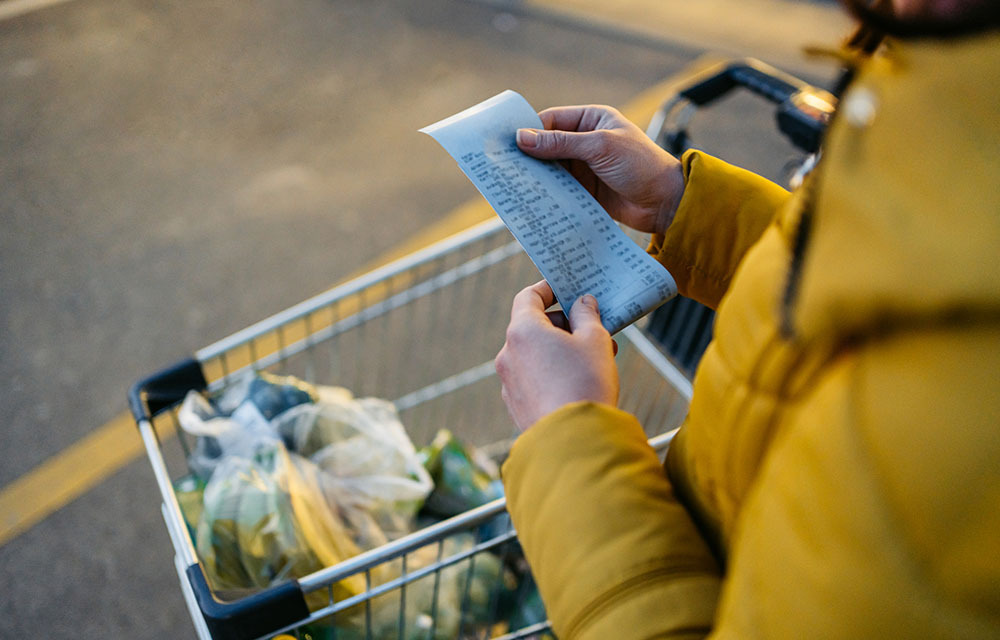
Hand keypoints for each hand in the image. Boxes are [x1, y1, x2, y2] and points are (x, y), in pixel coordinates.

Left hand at [495, 281, 618, 431]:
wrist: (573, 443)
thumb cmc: (585, 385)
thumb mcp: (595, 341)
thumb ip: (587, 315)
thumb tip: (583, 303)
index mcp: (522, 331)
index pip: (528, 297)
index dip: (548, 289)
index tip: (566, 289)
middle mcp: (508, 354)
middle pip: (532, 327)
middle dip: (563, 325)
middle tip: (593, 330)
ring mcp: (508, 382)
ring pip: (534, 355)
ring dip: (560, 350)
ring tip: (594, 360)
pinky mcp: (515, 406)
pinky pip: (533, 379)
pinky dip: (552, 373)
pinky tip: (578, 383)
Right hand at [516, 105, 684, 234]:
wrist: (666, 203)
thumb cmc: (641, 165)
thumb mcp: (599, 147)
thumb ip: (560, 143)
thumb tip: (523, 138)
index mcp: (592, 120)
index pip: (552, 121)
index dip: (530, 131)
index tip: (507, 143)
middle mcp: (586, 142)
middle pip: (547, 146)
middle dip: (529, 156)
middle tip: (504, 166)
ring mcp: (585, 167)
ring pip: (551, 169)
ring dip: (536, 177)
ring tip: (512, 184)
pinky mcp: (586, 191)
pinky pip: (560, 189)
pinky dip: (547, 193)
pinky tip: (532, 199)